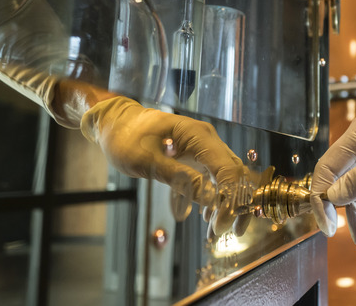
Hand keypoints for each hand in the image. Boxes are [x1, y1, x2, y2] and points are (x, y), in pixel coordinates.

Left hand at [80, 96, 251, 236]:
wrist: (117, 124)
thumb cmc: (127, 138)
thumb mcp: (147, 161)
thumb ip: (179, 178)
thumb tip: (209, 201)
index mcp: (198, 135)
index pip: (227, 169)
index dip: (229, 199)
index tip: (221, 224)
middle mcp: (208, 139)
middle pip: (235, 173)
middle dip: (237, 204)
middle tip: (233, 231)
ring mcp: (205, 147)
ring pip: (229, 176)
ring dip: (228, 203)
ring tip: (217, 230)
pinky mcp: (199, 156)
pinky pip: (216, 177)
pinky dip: (217, 197)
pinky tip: (208, 216)